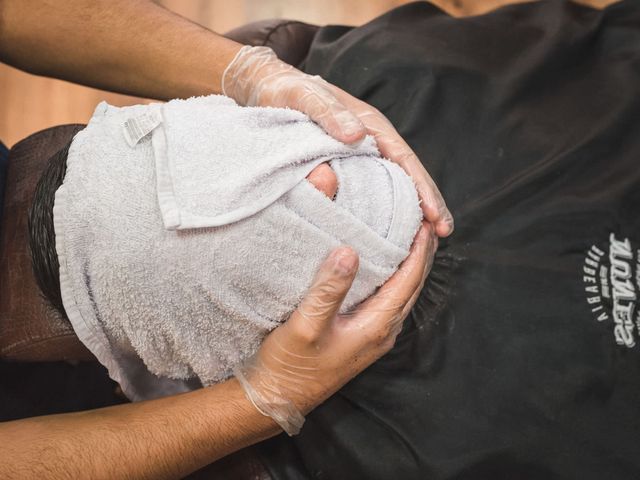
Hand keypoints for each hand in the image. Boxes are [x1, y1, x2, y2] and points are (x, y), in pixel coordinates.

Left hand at [222, 46, 453, 236]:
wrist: (267, 91)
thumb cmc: (289, 92)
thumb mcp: (306, 98)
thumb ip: (328, 114)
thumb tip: (357, 135)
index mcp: (370, 125)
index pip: (404, 159)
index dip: (422, 187)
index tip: (436, 215)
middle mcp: (370, 141)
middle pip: (407, 174)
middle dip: (427, 202)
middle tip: (443, 233)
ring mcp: (359, 155)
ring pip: (391, 184)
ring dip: (409, 209)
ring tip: (424, 239)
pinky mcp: (344, 166)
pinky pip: (370, 188)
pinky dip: (384, 208)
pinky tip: (387, 229)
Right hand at [234, 221, 436, 434]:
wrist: (277, 398)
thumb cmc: (289, 365)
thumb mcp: (305, 326)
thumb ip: (328, 290)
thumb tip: (350, 252)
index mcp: (376, 327)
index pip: (409, 281)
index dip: (419, 250)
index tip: (425, 221)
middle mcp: (382, 332)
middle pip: (413, 286)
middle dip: (421, 254)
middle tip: (423, 221)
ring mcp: (373, 335)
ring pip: (402, 293)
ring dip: (409, 266)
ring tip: (408, 238)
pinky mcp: (362, 336)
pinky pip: (388, 300)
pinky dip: (393, 278)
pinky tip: (381, 265)